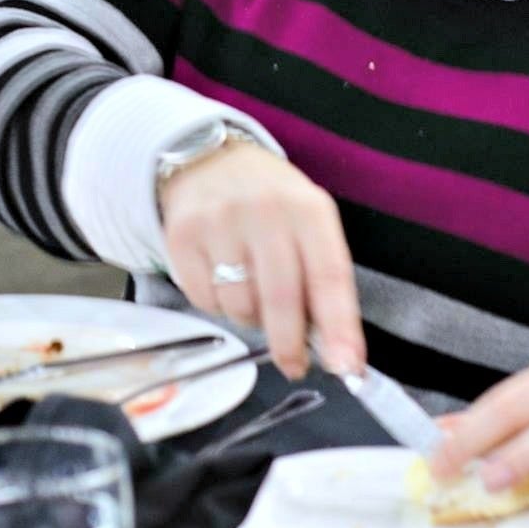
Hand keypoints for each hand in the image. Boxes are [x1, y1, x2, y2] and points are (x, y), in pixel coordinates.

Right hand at [158, 141, 364, 381]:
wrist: (209, 160)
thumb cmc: (271, 202)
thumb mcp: (309, 222)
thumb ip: (321, 277)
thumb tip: (334, 347)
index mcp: (308, 209)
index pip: (329, 276)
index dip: (339, 327)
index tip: (346, 366)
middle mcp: (264, 211)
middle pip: (280, 298)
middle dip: (290, 345)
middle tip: (295, 365)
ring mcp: (219, 222)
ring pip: (240, 305)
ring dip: (251, 318)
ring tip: (253, 294)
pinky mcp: (182, 236)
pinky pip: (204, 300)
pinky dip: (218, 305)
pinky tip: (224, 281)